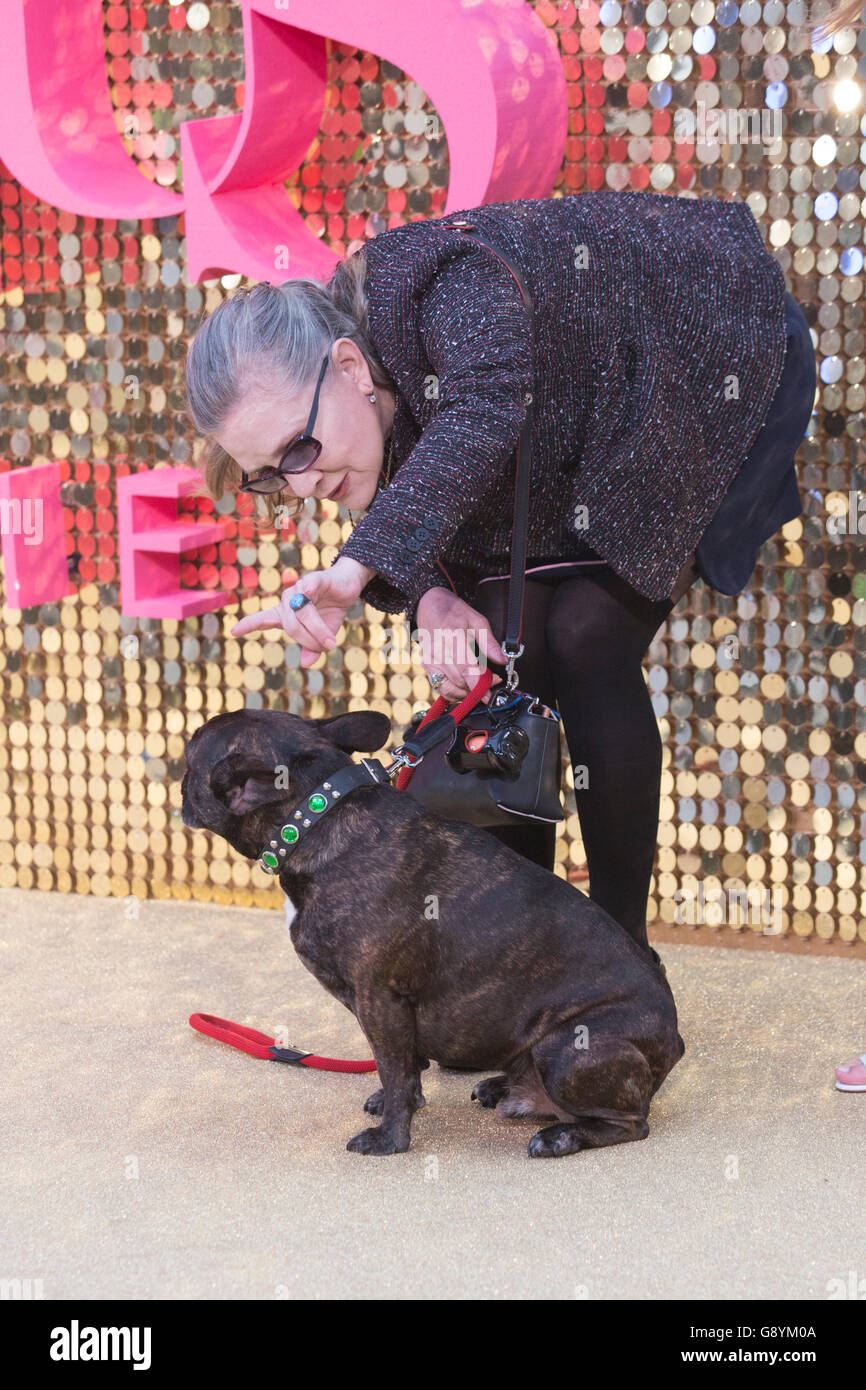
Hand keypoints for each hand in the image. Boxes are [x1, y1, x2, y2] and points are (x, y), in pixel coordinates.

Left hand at [231, 556, 373, 665]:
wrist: (348, 586)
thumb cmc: (331, 609)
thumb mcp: (323, 635)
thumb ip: (312, 648)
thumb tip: (304, 664)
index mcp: (285, 614)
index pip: (263, 619)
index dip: (249, 625)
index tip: (233, 632)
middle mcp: (288, 600)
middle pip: (291, 626)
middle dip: (308, 640)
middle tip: (327, 648)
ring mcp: (299, 589)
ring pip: (303, 613)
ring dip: (318, 630)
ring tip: (331, 643)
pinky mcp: (315, 579)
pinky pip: (309, 586)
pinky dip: (309, 589)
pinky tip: (309, 592)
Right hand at [414, 586, 506, 702]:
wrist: (429, 605)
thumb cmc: (453, 612)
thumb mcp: (477, 620)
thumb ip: (490, 642)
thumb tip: (502, 659)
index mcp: (453, 637)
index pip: (467, 668)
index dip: (480, 683)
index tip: (492, 689)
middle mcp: (438, 651)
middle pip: (460, 680)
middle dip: (478, 687)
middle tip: (491, 682)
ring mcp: (430, 660)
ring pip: (450, 688)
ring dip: (466, 693)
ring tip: (478, 686)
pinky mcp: (426, 667)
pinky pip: (440, 688)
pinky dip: (454, 694)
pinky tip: (465, 689)